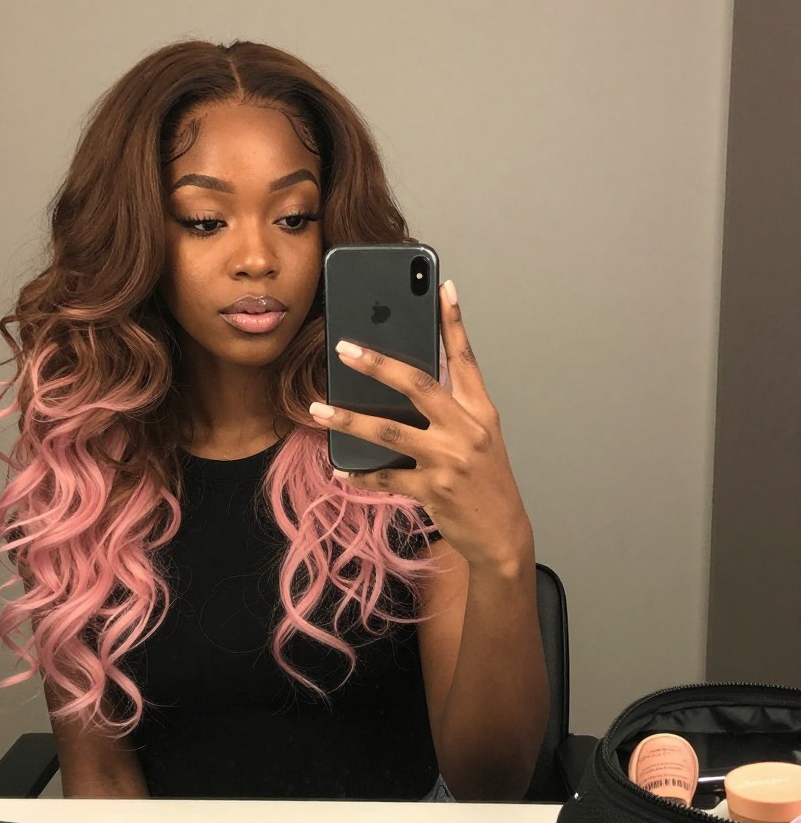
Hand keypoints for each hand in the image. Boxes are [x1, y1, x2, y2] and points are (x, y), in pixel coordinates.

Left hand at [308, 280, 533, 573]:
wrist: (503, 534)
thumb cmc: (487, 483)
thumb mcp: (481, 438)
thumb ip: (453, 409)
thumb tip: (411, 382)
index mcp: (481, 412)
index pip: (467, 358)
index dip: (454, 322)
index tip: (442, 288)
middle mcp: (467, 430)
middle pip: (418, 385)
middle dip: (378, 365)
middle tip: (345, 348)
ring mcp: (449, 461)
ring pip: (390, 432)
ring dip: (349, 420)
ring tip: (318, 409)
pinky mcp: (433, 490)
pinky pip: (386, 477)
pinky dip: (360, 473)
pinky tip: (339, 467)